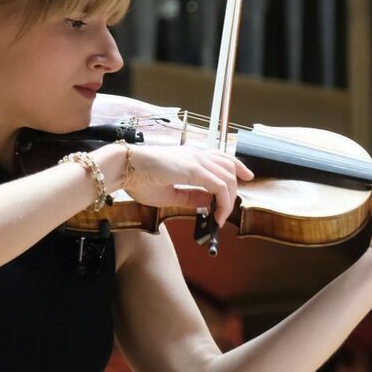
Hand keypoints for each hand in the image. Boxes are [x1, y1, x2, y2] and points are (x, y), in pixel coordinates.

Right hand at [119, 145, 253, 226]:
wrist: (125, 167)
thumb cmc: (140, 179)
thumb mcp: (171, 194)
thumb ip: (191, 197)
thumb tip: (209, 203)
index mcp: (190, 156)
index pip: (222, 158)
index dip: (238, 167)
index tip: (246, 177)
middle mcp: (196, 155)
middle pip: (230, 167)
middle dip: (235, 188)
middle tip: (230, 208)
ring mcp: (196, 160)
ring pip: (228, 177)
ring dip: (229, 199)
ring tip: (221, 216)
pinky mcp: (194, 169)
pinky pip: (219, 186)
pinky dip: (223, 202)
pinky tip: (217, 215)